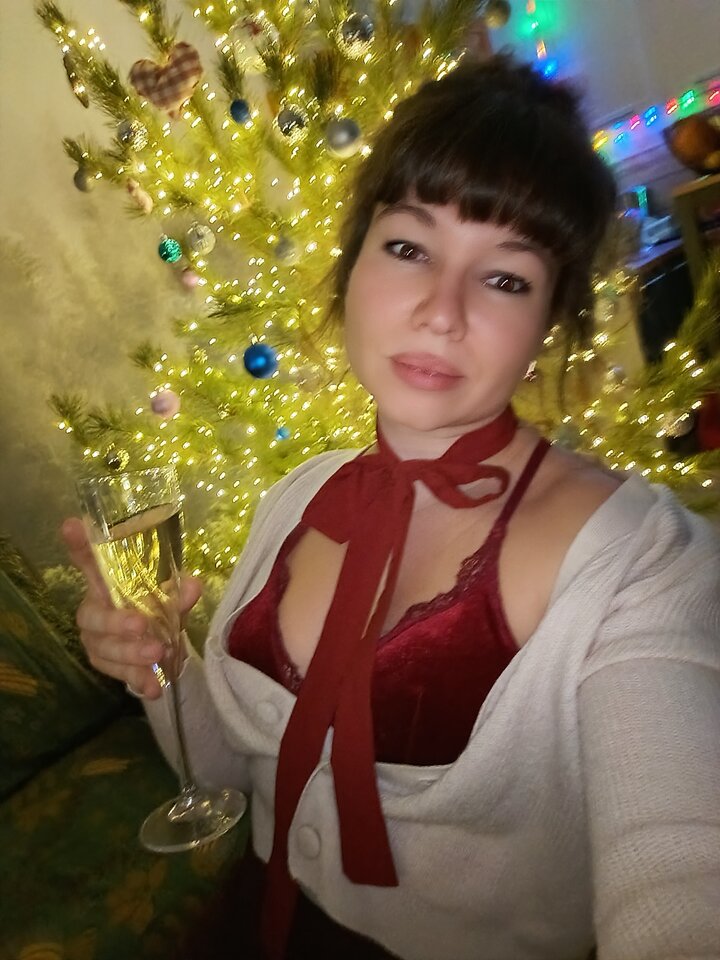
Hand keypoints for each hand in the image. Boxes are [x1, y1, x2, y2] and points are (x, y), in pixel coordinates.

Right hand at [61, 517, 202, 699]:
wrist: (162, 646)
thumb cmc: (158, 610)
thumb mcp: (173, 598)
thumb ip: (180, 592)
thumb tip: (191, 586)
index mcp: (107, 584)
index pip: (89, 561)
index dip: (80, 544)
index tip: (72, 525)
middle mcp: (95, 610)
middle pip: (92, 616)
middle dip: (115, 621)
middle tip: (140, 624)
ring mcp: (97, 640)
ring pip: (104, 648)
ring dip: (131, 653)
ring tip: (158, 653)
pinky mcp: (105, 665)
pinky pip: (118, 674)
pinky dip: (139, 680)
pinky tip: (155, 687)